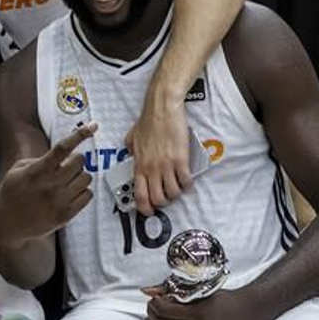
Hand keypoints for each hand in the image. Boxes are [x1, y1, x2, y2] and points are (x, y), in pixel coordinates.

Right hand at [0, 123, 97, 245]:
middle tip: (67, 165)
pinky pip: (88, 195)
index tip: (92, 127)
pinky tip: (71, 192)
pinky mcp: (66, 214)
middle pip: (79, 161)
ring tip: (67, 181)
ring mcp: (60, 201)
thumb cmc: (10, 195)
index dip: (80, 134)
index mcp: (37, 171)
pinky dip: (83, 191)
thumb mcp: (17, 170)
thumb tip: (61, 155)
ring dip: (79, 176)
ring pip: (86, 178)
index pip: (63, 148)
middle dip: (75, 159)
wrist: (6, 224)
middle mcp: (50, 185)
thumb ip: (39, 160)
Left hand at [125, 96, 188, 215]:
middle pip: (157, 199)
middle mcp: (151, 168)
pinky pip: (185, 181)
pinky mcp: (180, 160)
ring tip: (177, 188)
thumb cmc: (149, 120)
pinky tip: (187, 180)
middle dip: (162, 203)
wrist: (162, 109)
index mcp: (139, 165)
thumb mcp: (132, 137)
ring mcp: (166, 165)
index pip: (140, 195)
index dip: (144, 208)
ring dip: (176, 194)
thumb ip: (131, 150)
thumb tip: (131, 155)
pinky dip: (187, 184)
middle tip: (166, 199)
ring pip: (172, 193)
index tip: (149, 211)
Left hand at [140, 284, 259, 319]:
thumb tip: (146, 291)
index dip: (154, 305)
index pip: (164, 311)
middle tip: (151, 311)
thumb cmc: (224, 299)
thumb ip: (171, 289)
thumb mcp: (200, 290)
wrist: (247, 313)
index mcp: (199, 313)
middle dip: (151, 317)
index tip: (154, 300)